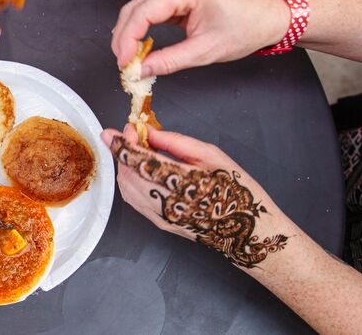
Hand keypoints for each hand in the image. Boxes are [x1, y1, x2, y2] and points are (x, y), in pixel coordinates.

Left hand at [100, 125, 290, 268]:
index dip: (121, 144)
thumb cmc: (235, 189)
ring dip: (126, 167)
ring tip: (140, 151)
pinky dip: (130, 181)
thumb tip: (147, 131)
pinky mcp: (160, 223)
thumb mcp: (210, 155)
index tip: (115, 130)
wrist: (246, 230)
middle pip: (127, 174)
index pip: (137, 161)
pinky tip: (142, 170)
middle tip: (134, 135)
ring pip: (126, 188)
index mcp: (180, 181)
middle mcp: (166, 201)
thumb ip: (174, 142)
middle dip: (124, 152)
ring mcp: (160, 216)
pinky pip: (133, 200)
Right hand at [111, 0, 286, 74]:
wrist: (269, 16)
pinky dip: (140, 29)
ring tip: (129, 59)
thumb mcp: (206, 51)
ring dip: (129, 34)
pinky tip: (138, 47)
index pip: (142, 12)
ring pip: (138, 8)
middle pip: (134, 7)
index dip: (127, 39)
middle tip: (123, 65)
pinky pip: (149, 9)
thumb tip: (140, 72)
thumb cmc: (246, 28)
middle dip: (123, 37)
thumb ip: (169, 61)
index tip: (124, 64)